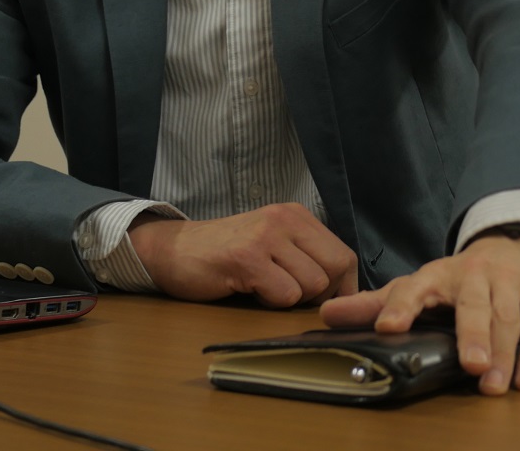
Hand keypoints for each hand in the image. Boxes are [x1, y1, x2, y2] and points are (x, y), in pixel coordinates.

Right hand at [128, 203, 357, 304]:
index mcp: (297, 216)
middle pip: (336, 269)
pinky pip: (284, 294)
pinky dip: (271, 303)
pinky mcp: (247, 258)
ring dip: (291, 299)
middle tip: (289, 296)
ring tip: (264, 288)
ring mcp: (266, 236)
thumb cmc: (227, 254)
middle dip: (320, 295)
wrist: (174, 249)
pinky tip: (249, 290)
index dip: (341, 286)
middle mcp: (286, 219)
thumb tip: (345, 293)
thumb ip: (305, 258)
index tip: (324, 302)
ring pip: (312, 284)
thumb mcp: (273, 244)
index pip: (344, 255)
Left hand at [319, 226, 519, 394]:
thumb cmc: (463, 277)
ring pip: (507, 317)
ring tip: (494, 384)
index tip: (389, 328)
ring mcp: (510, 281)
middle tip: (471, 366)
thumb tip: (327, 315)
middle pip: (473, 304)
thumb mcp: (420, 286)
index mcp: (437, 275)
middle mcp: (475, 274)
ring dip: (504, 352)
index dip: (401, 306)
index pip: (414, 287)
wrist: (518, 244)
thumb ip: (378, 304)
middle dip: (473, 334)